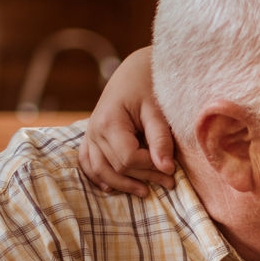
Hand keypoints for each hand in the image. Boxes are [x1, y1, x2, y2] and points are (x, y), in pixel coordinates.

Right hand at [77, 47, 178, 196]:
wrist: (134, 70)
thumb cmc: (148, 85)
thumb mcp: (157, 109)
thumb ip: (160, 138)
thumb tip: (166, 169)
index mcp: (109, 122)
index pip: (127, 159)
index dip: (150, 168)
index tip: (172, 169)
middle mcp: (94, 130)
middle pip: (116, 167)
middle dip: (143, 177)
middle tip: (170, 182)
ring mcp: (89, 134)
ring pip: (99, 170)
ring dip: (121, 184)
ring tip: (145, 191)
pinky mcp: (90, 136)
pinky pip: (87, 162)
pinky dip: (99, 176)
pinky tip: (112, 187)